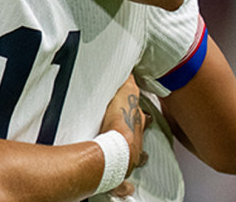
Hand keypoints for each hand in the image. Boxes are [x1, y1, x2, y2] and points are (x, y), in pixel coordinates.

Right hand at [99, 75, 148, 196]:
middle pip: (142, 139)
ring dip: (133, 157)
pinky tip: (126, 188)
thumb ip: (127, 81)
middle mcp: (138, 143)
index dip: (141, 116)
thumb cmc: (117, 124)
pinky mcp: (121, 174)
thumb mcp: (123, 94)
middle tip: (132, 134)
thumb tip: (132, 68)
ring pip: (137, 159)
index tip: (140, 114)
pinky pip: (124, 183)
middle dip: (138, 136)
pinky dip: (125, 185)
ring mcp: (131, 159)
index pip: (144, 118)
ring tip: (127, 157)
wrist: (113, 150)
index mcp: (137, 124)